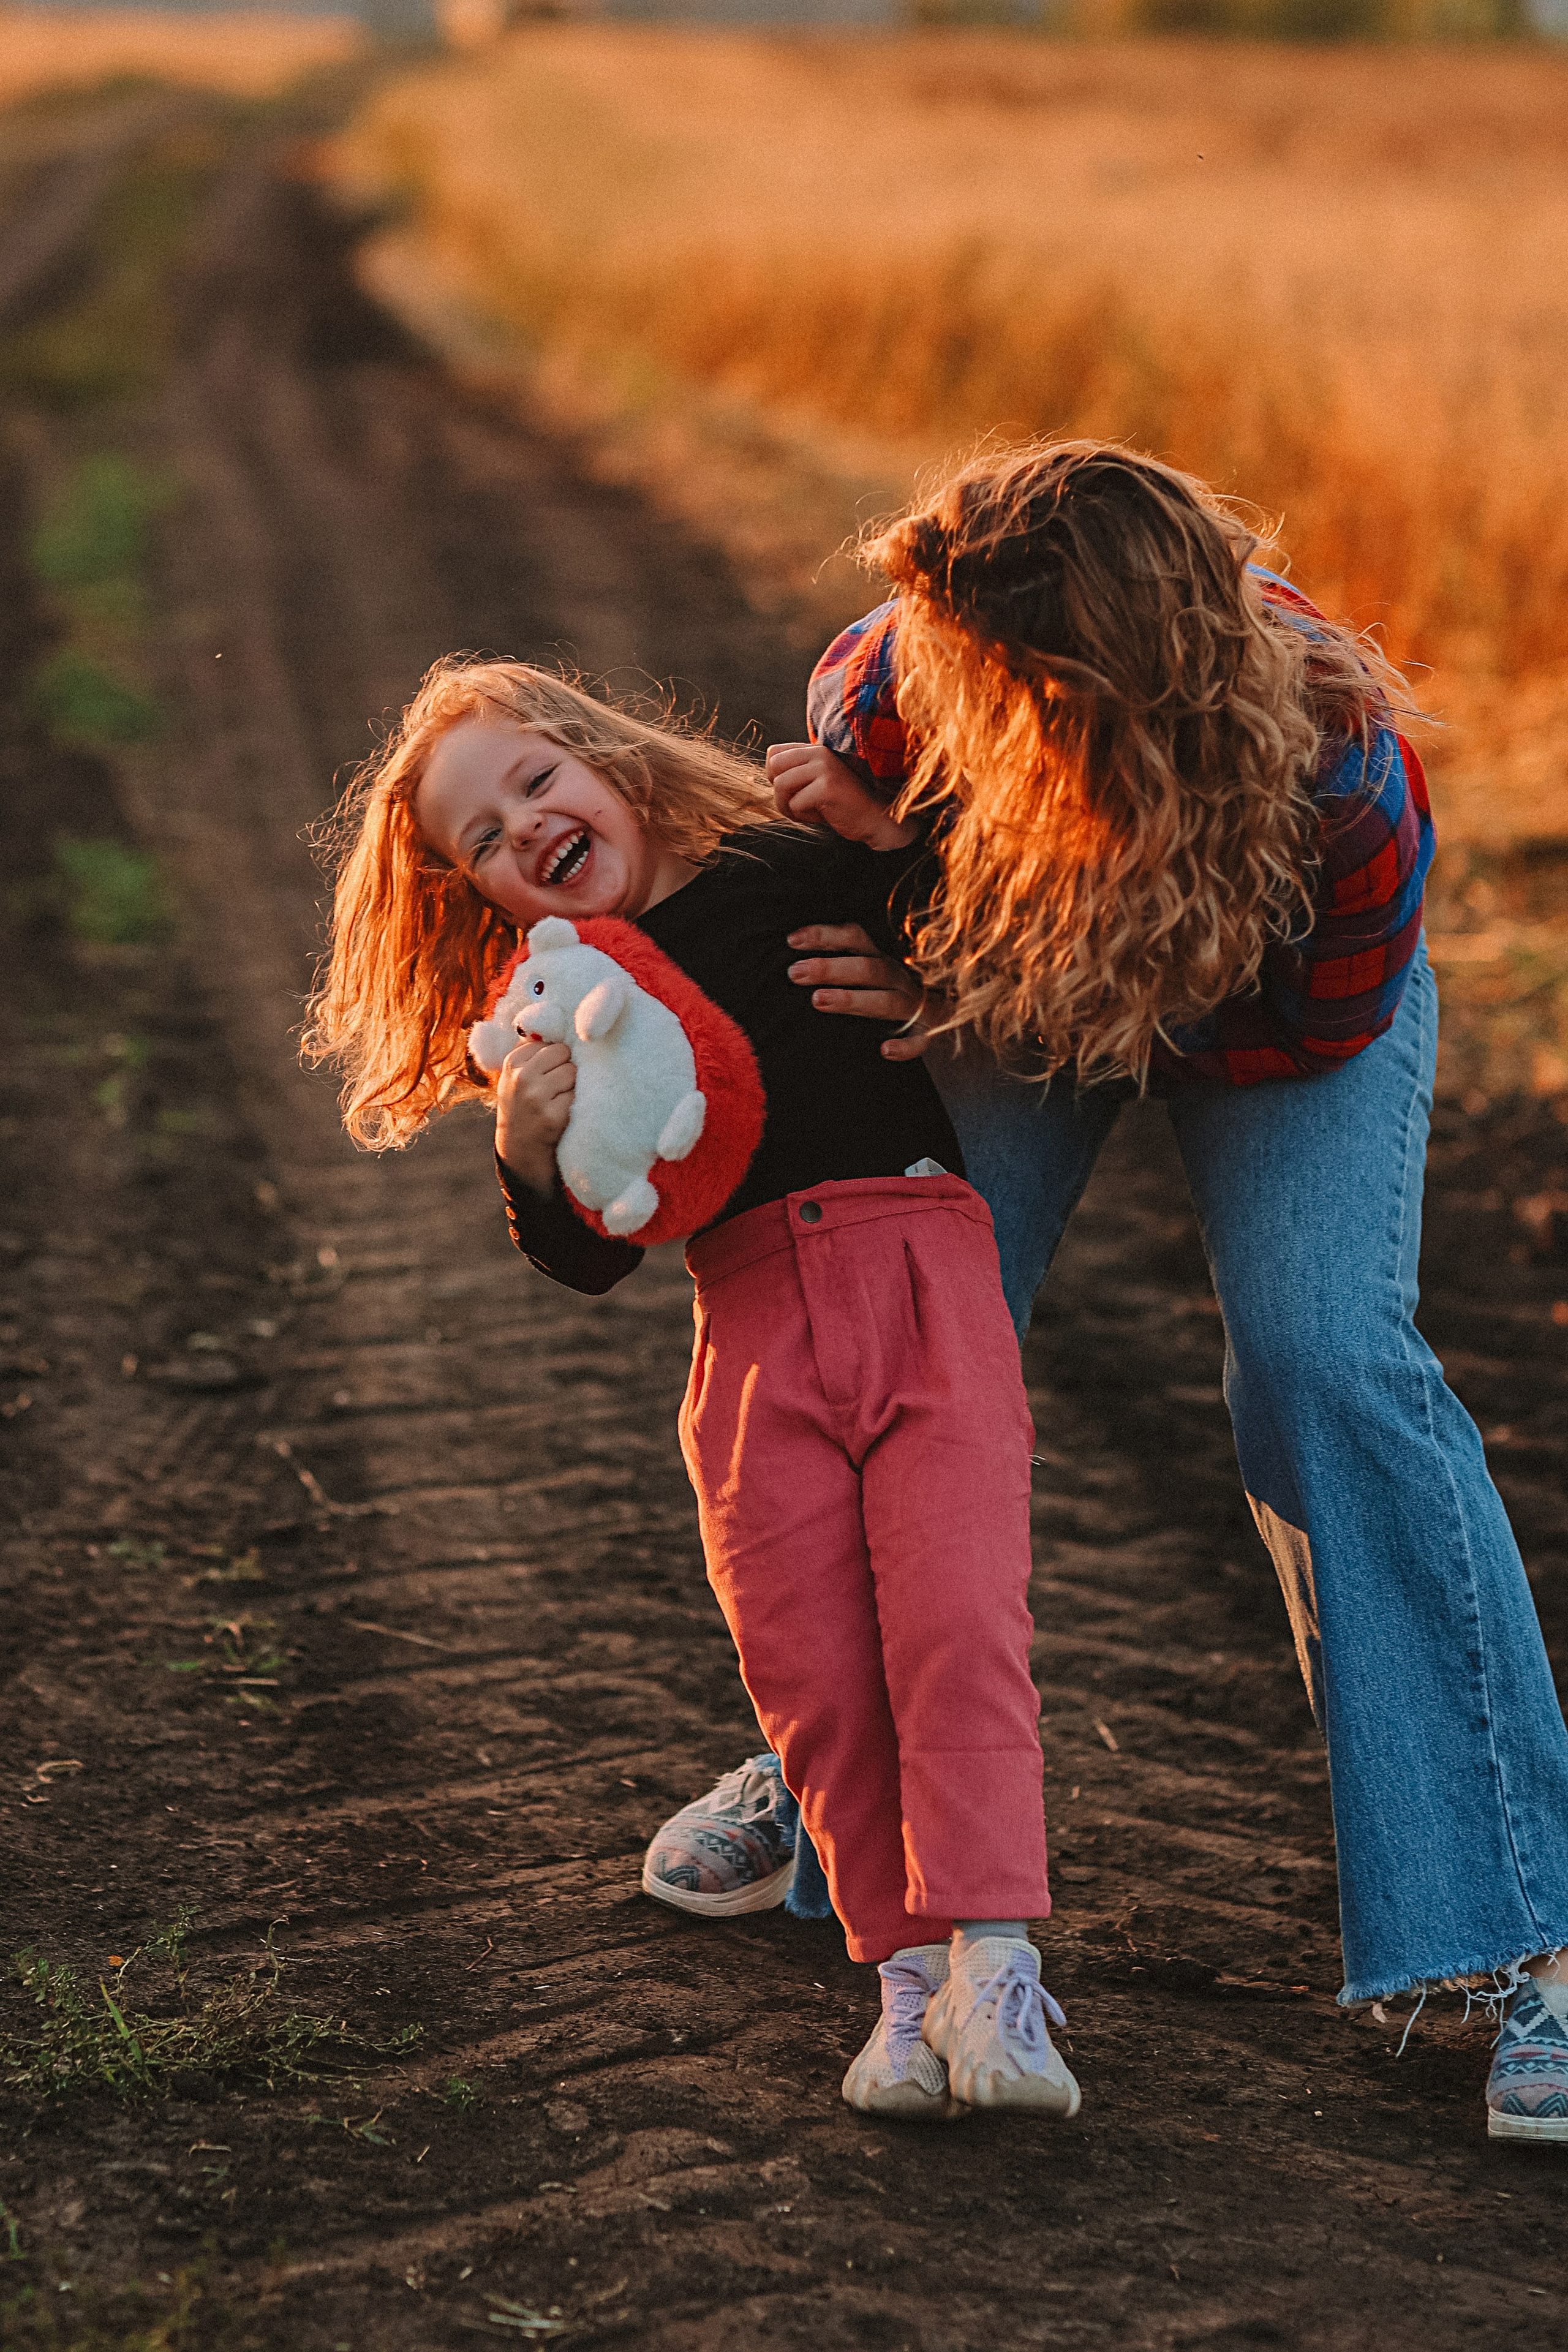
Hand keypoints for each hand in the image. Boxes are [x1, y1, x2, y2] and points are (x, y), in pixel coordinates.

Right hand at [495, 1036, 574, 1193]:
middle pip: (563, 1053)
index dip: (555, 1056)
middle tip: (557, 1085)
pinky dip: (574, 1102)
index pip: (550, 1042)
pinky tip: (562, 1111)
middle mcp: (522, 1078)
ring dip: (572, 1084)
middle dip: (566, 1066)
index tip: (547, 1071)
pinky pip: (576, 1095)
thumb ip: (532, 1047)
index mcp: (513, 1062)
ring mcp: (537, 1098)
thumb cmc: (523, 1101)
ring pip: (572, 1072)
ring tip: (559, 1097)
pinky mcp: (553, 1116)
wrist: (519, 1145)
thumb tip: (556, 1014)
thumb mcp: (516, 1072)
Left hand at [766, 741, 915, 850]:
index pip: (773, 754)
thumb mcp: (817, 782)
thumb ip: (796, 772)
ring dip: (789, 807)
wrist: (876, 819)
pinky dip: (803, 817)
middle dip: (780, 792)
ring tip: (810, 811)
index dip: (776, 776)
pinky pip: (795, 804)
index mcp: (816, 749)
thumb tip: (767, 770)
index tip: (796, 789)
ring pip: (780, 786)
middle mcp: (820, 752)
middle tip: (799, 803)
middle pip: (773, 768)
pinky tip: (823, 815)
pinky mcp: (827, 788)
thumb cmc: (842, 804)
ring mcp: (824, 769)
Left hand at [786, 922, 931, 1060]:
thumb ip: (844, 962)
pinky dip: (906, 1046)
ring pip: (886, 1001)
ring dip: (853, 999)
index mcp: (882, 960)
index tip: (791, 940)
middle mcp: (899, 978)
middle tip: (794, 973)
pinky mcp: (929, 1033)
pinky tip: (886, 1050)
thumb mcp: (873, 972)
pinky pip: (920, 1040)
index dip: (825, 936)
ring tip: (818, 1000)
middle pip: (867, 968)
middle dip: (830, 968)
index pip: (855, 938)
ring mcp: (916, 1005)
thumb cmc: (895, 993)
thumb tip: (795, 958)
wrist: (951, 1015)